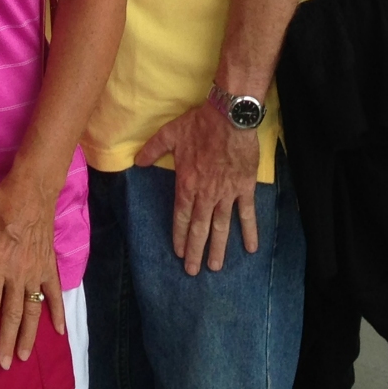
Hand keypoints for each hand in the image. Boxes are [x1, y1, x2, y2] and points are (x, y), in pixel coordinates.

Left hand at [0, 173, 65, 368]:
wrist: (31, 191)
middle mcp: (17, 274)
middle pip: (12, 315)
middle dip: (7, 341)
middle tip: (4, 364)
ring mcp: (36, 272)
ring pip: (33, 310)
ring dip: (30, 335)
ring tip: (25, 356)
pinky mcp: (49, 266)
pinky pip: (54, 294)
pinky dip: (57, 313)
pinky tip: (58, 331)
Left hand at [135, 99, 257, 273]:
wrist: (229, 117)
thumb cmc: (199, 124)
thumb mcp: (169, 134)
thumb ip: (153, 150)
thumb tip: (137, 162)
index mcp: (187, 183)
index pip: (181, 216)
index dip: (180, 235)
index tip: (179, 253)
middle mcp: (206, 194)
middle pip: (200, 228)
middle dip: (196, 250)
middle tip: (193, 271)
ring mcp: (227, 193)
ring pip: (221, 226)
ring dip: (218, 248)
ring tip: (215, 267)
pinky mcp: (244, 188)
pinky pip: (247, 213)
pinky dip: (249, 231)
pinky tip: (250, 249)